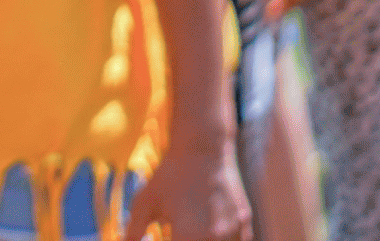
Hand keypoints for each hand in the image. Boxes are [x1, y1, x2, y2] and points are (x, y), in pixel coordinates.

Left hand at [125, 135, 250, 240]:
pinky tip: (208, 231)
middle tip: (176, 232)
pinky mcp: (245, 226)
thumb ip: (134, 231)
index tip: (166, 235)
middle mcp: (216, 238)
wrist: (204, 149)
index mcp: (189, 236)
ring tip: (191, 228)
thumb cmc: (170, 175)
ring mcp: (235, 233)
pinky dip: (221, 240)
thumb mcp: (145, 202)